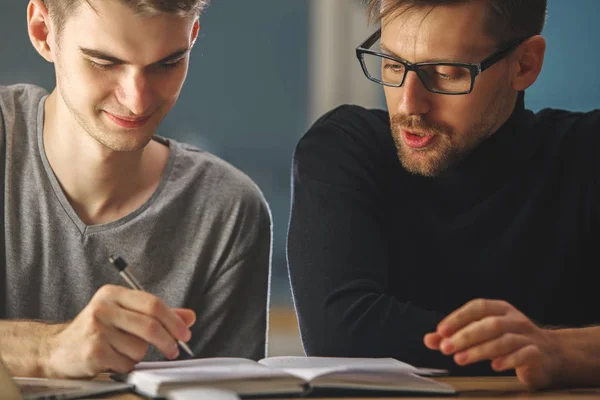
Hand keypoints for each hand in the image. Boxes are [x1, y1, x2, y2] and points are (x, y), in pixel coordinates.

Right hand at [44, 285, 195, 377]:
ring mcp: (97, 329)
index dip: (174, 320)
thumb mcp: (125, 315)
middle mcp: (103, 308)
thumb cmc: (95, 331)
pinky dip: (125, 365)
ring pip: (139, 347)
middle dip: (168, 341)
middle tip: (174, 349)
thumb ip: (157, 315)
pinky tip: (112, 359)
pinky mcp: (93, 351)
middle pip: (150, 325)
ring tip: (122, 351)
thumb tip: (189, 316)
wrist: (56, 350)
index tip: (185, 333)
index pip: (153, 304)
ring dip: (138, 354)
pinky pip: (126, 363)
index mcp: (113, 293)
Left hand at [423, 299, 561, 388]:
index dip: (458, 317)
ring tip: (461, 359)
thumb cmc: (509, 342)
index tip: (441, 331)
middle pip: (489, 324)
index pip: (477, 307)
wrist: (548, 355)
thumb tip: (429, 339)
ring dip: (480, 350)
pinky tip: (494, 366)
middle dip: (465, 336)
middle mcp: (514, 319)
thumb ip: (455, 336)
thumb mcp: (482, 335)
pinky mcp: (537, 354)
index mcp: (500, 309)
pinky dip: (508, 360)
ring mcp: (528, 335)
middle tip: (446, 348)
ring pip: (504, 339)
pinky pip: (523, 354)